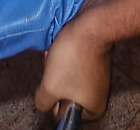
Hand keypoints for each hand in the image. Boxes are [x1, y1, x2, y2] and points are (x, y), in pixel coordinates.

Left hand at [34, 3, 111, 121]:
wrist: (91, 24)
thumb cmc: (75, 57)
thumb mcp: (49, 87)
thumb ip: (42, 103)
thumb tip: (42, 104)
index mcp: (93, 110)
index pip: (62, 115)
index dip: (53, 100)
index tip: (56, 84)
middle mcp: (97, 96)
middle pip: (62, 96)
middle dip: (53, 80)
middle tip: (55, 68)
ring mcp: (96, 78)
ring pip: (64, 78)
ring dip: (55, 67)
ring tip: (57, 55)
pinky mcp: (92, 61)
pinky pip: (71, 65)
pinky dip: (63, 57)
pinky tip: (62, 48)